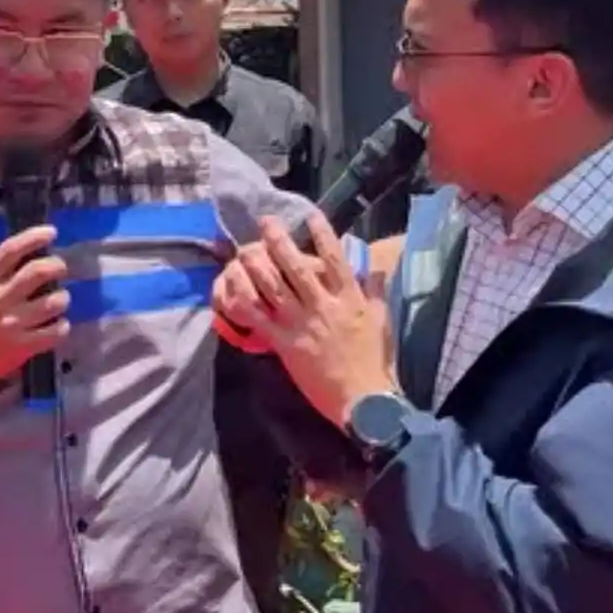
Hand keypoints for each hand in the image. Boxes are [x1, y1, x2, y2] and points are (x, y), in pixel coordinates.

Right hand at [0, 225, 69, 396]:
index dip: (33, 237)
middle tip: (61, 269)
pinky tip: (57, 326)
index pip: (10, 250)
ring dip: (63, 298)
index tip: (51, 232)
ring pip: (53, 302)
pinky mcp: (21, 348)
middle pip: (37, 272)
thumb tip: (25, 261)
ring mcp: (11, 324)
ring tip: (60, 301)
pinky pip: (55, 332)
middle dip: (56, 266)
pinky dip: (62, 326)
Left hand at [213, 213, 396, 429]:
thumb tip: (378, 266)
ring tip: (244, 249)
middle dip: (278, 240)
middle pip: (295, 266)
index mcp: (348, 298)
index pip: (334, 258)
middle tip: (265, 222)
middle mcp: (322, 305)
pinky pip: (258, 317)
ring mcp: (301, 323)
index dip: (321, 233)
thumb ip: (375, 290)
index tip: (309, 213)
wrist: (364, 399)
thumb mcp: (380, 319)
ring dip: (256, 264)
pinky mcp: (284, 343)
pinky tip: (232, 287)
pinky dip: (242, 301)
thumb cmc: (374, 360)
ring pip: (273, 286)